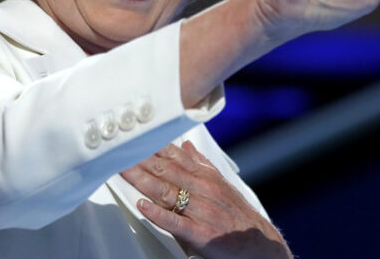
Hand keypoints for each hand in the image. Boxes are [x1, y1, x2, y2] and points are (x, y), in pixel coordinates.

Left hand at [121, 141, 291, 258]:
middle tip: (117, 147)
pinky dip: (158, 214)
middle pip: (165, 169)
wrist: (261, 246)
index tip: (131, 134)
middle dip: (140, 158)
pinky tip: (142, 206)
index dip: (150, 144)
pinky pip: (176, 222)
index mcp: (203, 176)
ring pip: (167, 192)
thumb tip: (186, 144)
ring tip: (122, 170)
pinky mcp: (201, 233)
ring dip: (143, 180)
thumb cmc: (237, 214)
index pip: (172, 155)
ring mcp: (201, 211)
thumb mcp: (221, 184)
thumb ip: (201, 164)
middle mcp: (202, 189)